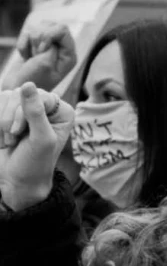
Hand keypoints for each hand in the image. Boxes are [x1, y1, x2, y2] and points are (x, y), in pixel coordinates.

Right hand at [0, 82, 74, 209]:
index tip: (19, 132)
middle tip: (13, 139)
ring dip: (2, 122)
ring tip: (9, 141)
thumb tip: (28, 84)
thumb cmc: (34, 164)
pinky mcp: (10, 112)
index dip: (23, 112)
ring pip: (6, 97)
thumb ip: (36, 113)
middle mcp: (46, 106)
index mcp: (61, 112)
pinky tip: (3, 138)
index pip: (38, 95)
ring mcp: (27, 108)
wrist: (17, 181)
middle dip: (11, 118)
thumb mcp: (40, 140)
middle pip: (19, 94)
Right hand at [2, 18, 74, 93]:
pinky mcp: (36, 45)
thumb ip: (52, 45)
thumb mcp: (45, 63)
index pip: (62, 29)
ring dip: (30, 42)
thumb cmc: (33, 80)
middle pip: (50, 25)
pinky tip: (25, 57)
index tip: (41, 51)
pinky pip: (27, 33)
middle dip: (38, 38)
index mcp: (69, 55)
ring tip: (31, 57)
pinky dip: (23, 44)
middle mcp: (62, 49)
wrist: (18, 88)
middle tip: (36, 55)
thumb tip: (49, 31)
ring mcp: (49, 46)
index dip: (48, 35)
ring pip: (38, 27)